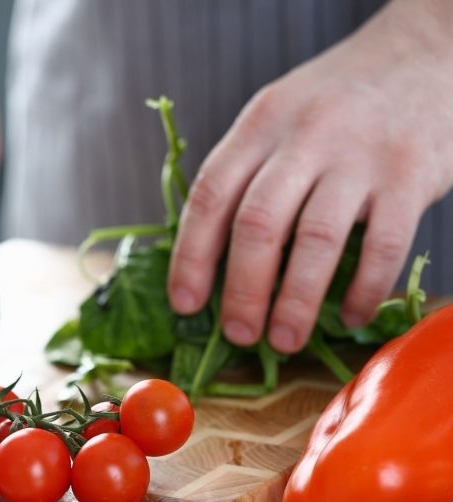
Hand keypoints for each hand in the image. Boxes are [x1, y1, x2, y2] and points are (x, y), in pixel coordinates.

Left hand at [169, 0, 452, 352]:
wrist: (425, 53)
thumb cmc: (338, 102)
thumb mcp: (279, 116)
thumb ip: (247, 174)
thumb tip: (210, 260)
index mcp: (260, 124)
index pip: (210, 196)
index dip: (191, 257)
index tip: (184, 304)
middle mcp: (305, 136)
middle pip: (258, 225)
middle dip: (243, 291)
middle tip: (239, 335)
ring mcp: (359, 155)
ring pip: (315, 242)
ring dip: (296, 302)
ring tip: (284, 340)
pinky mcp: (410, 174)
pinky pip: (382, 246)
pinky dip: (363, 290)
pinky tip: (352, 316)